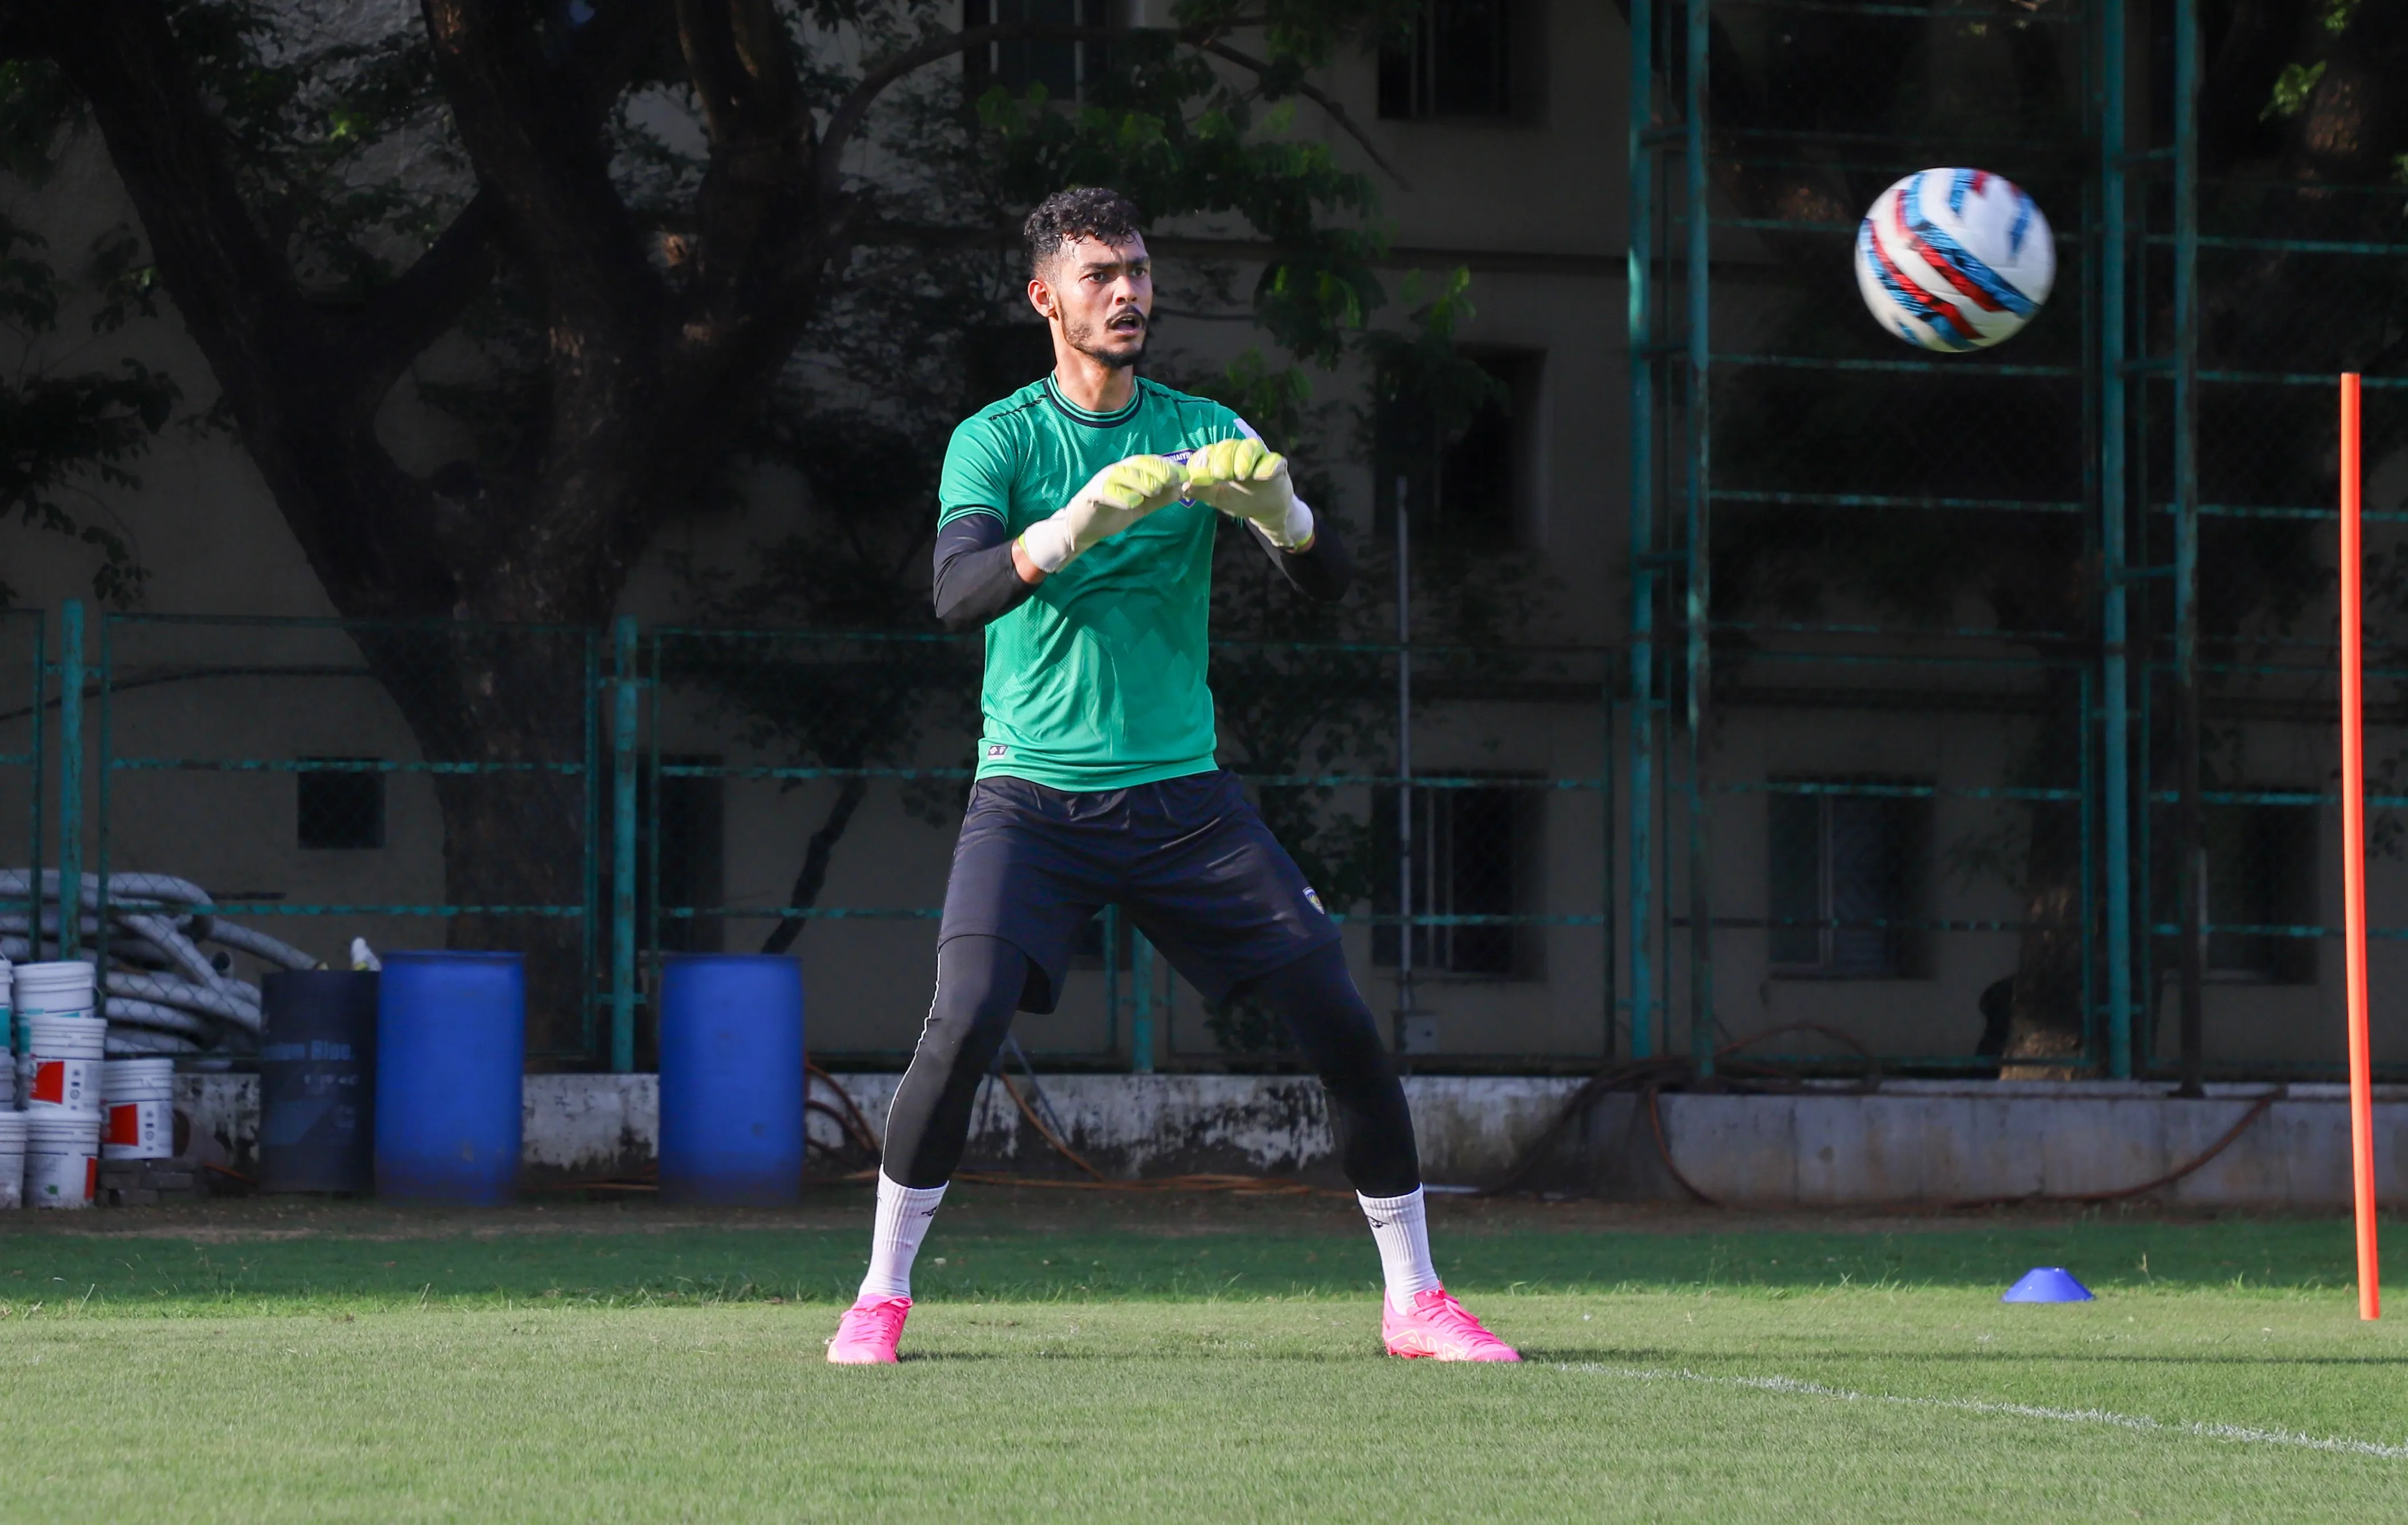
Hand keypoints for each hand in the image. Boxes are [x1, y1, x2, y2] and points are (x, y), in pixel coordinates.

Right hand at [1018, 454, 1186, 571]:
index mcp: (1129, 471)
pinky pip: (1105, 492)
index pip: (1149, 462)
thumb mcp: (1142, 506)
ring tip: (1154, 491)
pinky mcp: (1091, 495)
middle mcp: (1116, 472)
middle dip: (1156, 471)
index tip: (1183, 474)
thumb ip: (1160, 499)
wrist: (1084, 528)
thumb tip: (1182, 491)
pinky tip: (1132, 503)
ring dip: (1140, 481)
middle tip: (1172, 480)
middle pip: (1137, 465)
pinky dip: (1119, 496)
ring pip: (1122, 475)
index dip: (1167, 465)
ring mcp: (1102, 481)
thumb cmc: (1113, 512)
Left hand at [1182, 436, 1313, 547]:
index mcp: (1223, 458)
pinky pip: (1274, 460)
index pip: (1211, 450)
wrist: (1266, 510)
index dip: (1205, 459)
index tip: (1203, 475)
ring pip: (1250, 447)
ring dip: (1243, 459)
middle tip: (1221, 476)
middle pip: (1229, 446)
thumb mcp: (1218, 498)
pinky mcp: (1277, 465)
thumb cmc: (1240, 500)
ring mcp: (1260, 457)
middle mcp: (1240, 452)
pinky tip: (1261, 476)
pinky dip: (1267, 467)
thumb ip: (1202, 492)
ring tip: (1241, 475)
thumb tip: (1184, 488)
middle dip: (1223, 460)